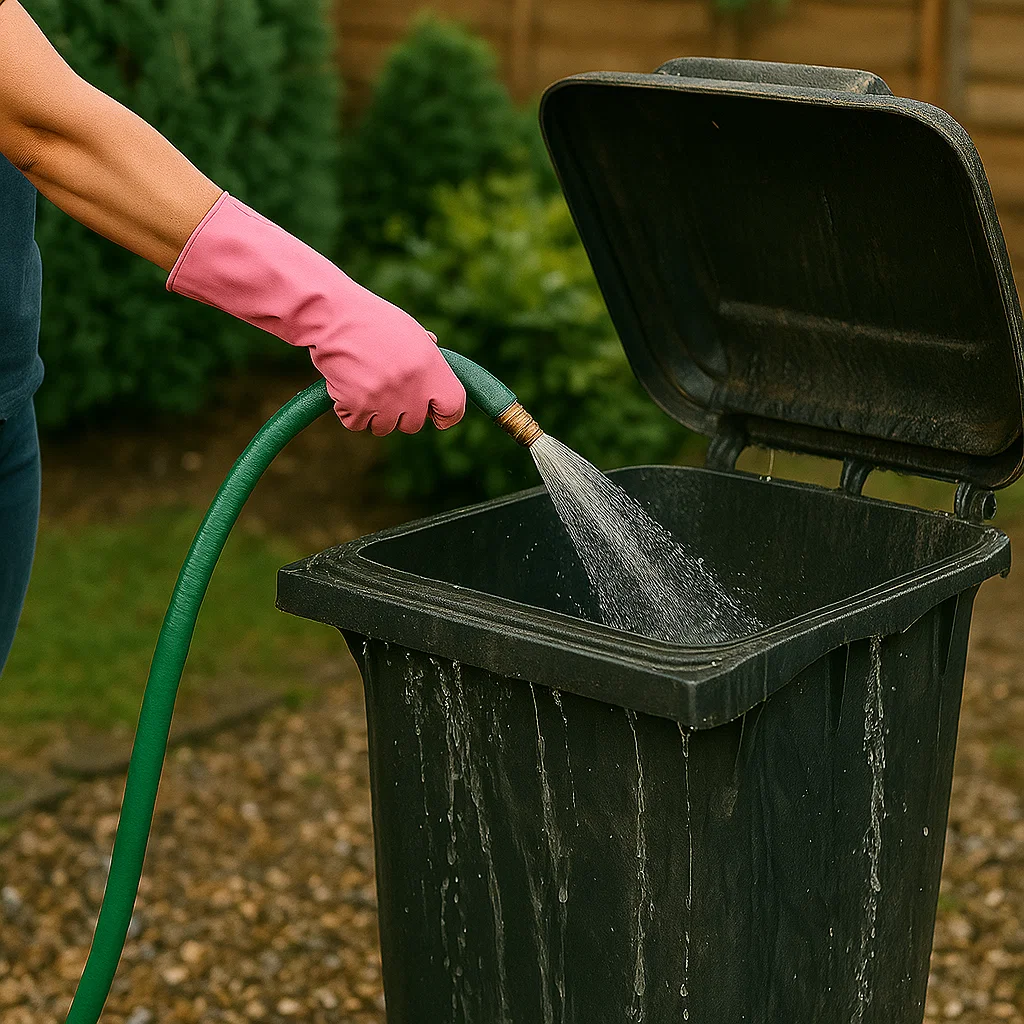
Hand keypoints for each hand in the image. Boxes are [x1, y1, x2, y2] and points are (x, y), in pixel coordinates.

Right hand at [167, 194, 465, 434]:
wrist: (311, 298)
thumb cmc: (352, 309)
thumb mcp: (398, 323)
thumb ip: (422, 347)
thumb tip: (440, 354)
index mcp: (431, 357)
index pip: (455, 408)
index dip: (443, 413)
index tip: (433, 413)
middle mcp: (416, 375)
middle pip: (416, 425)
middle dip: (398, 412)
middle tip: (377, 384)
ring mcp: (388, 389)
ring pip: (384, 427)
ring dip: (367, 411)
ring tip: (354, 376)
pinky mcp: (357, 398)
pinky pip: (355, 423)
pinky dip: (344, 411)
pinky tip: (337, 383)